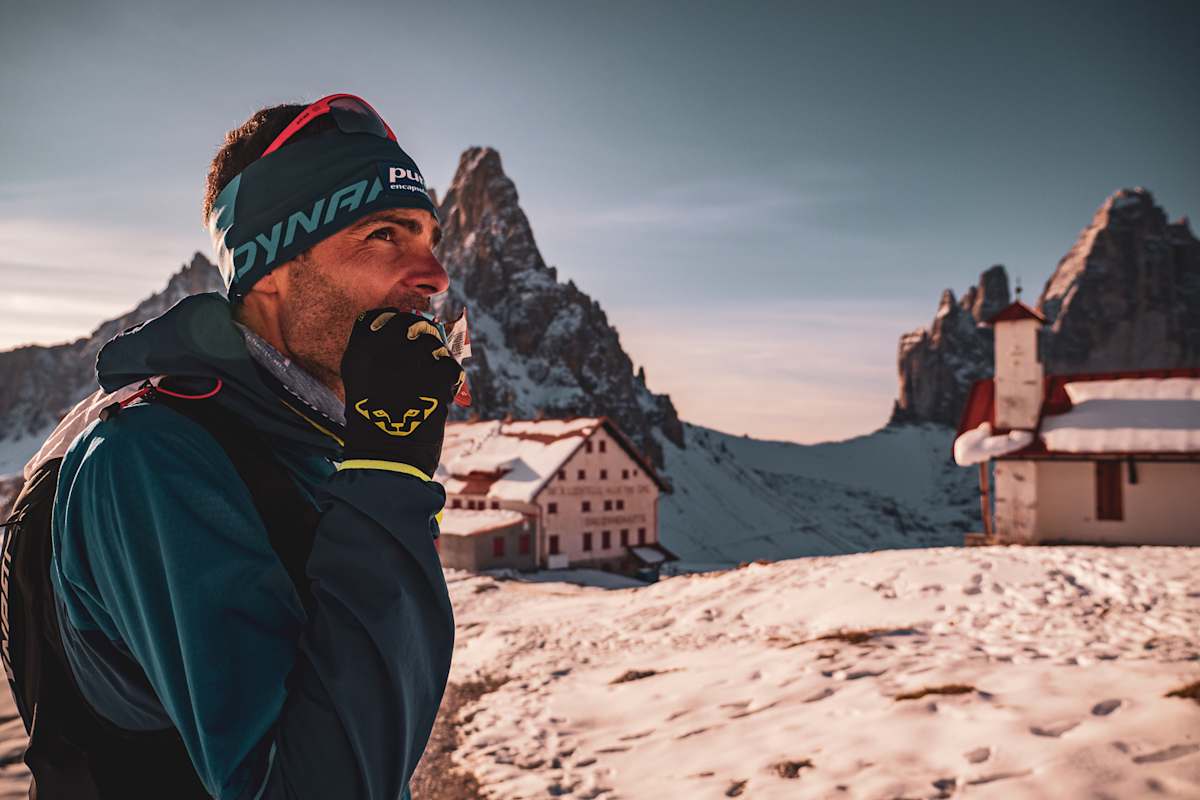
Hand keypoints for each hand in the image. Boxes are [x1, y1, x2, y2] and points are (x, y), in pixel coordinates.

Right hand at [340, 308, 465, 476]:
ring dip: (435, 361)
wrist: (386, 455)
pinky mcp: (439, 373)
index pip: (384, 316)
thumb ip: (374, 352)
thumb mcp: (359, 380)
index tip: (402, 340)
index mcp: (362, 345)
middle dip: (419, 341)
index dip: (396, 325)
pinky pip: (451, 365)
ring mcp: (415, 357)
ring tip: (425, 387)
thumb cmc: (369, 421)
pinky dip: (449, 381)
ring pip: (434, 344)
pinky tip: (437, 398)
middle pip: (412, 325)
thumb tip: (397, 334)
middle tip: (420, 364)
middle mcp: (388, 344)